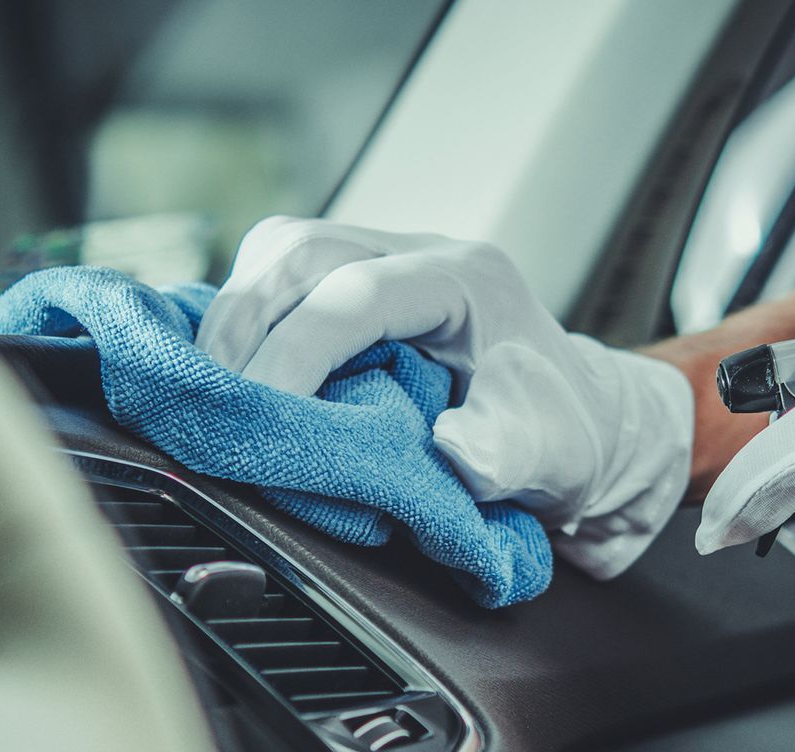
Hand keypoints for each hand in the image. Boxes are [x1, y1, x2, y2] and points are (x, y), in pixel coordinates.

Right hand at [197, 217, 693, 577]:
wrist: (578, 423)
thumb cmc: (563, 438)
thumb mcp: (552, 457)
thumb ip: (507, 455)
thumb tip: (455, 453)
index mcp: (468, 281)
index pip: (354, 295)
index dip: (294, 353)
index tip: (260, 415)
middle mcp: (422, 251)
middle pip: (300, 251)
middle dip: (244, 326)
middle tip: (216, 403)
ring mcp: (386, 259)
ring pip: (280, 252)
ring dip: (236, 318)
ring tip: (217, 390)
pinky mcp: (358, 282)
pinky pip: (280, 277)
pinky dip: (246, 319)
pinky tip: (231, 372)